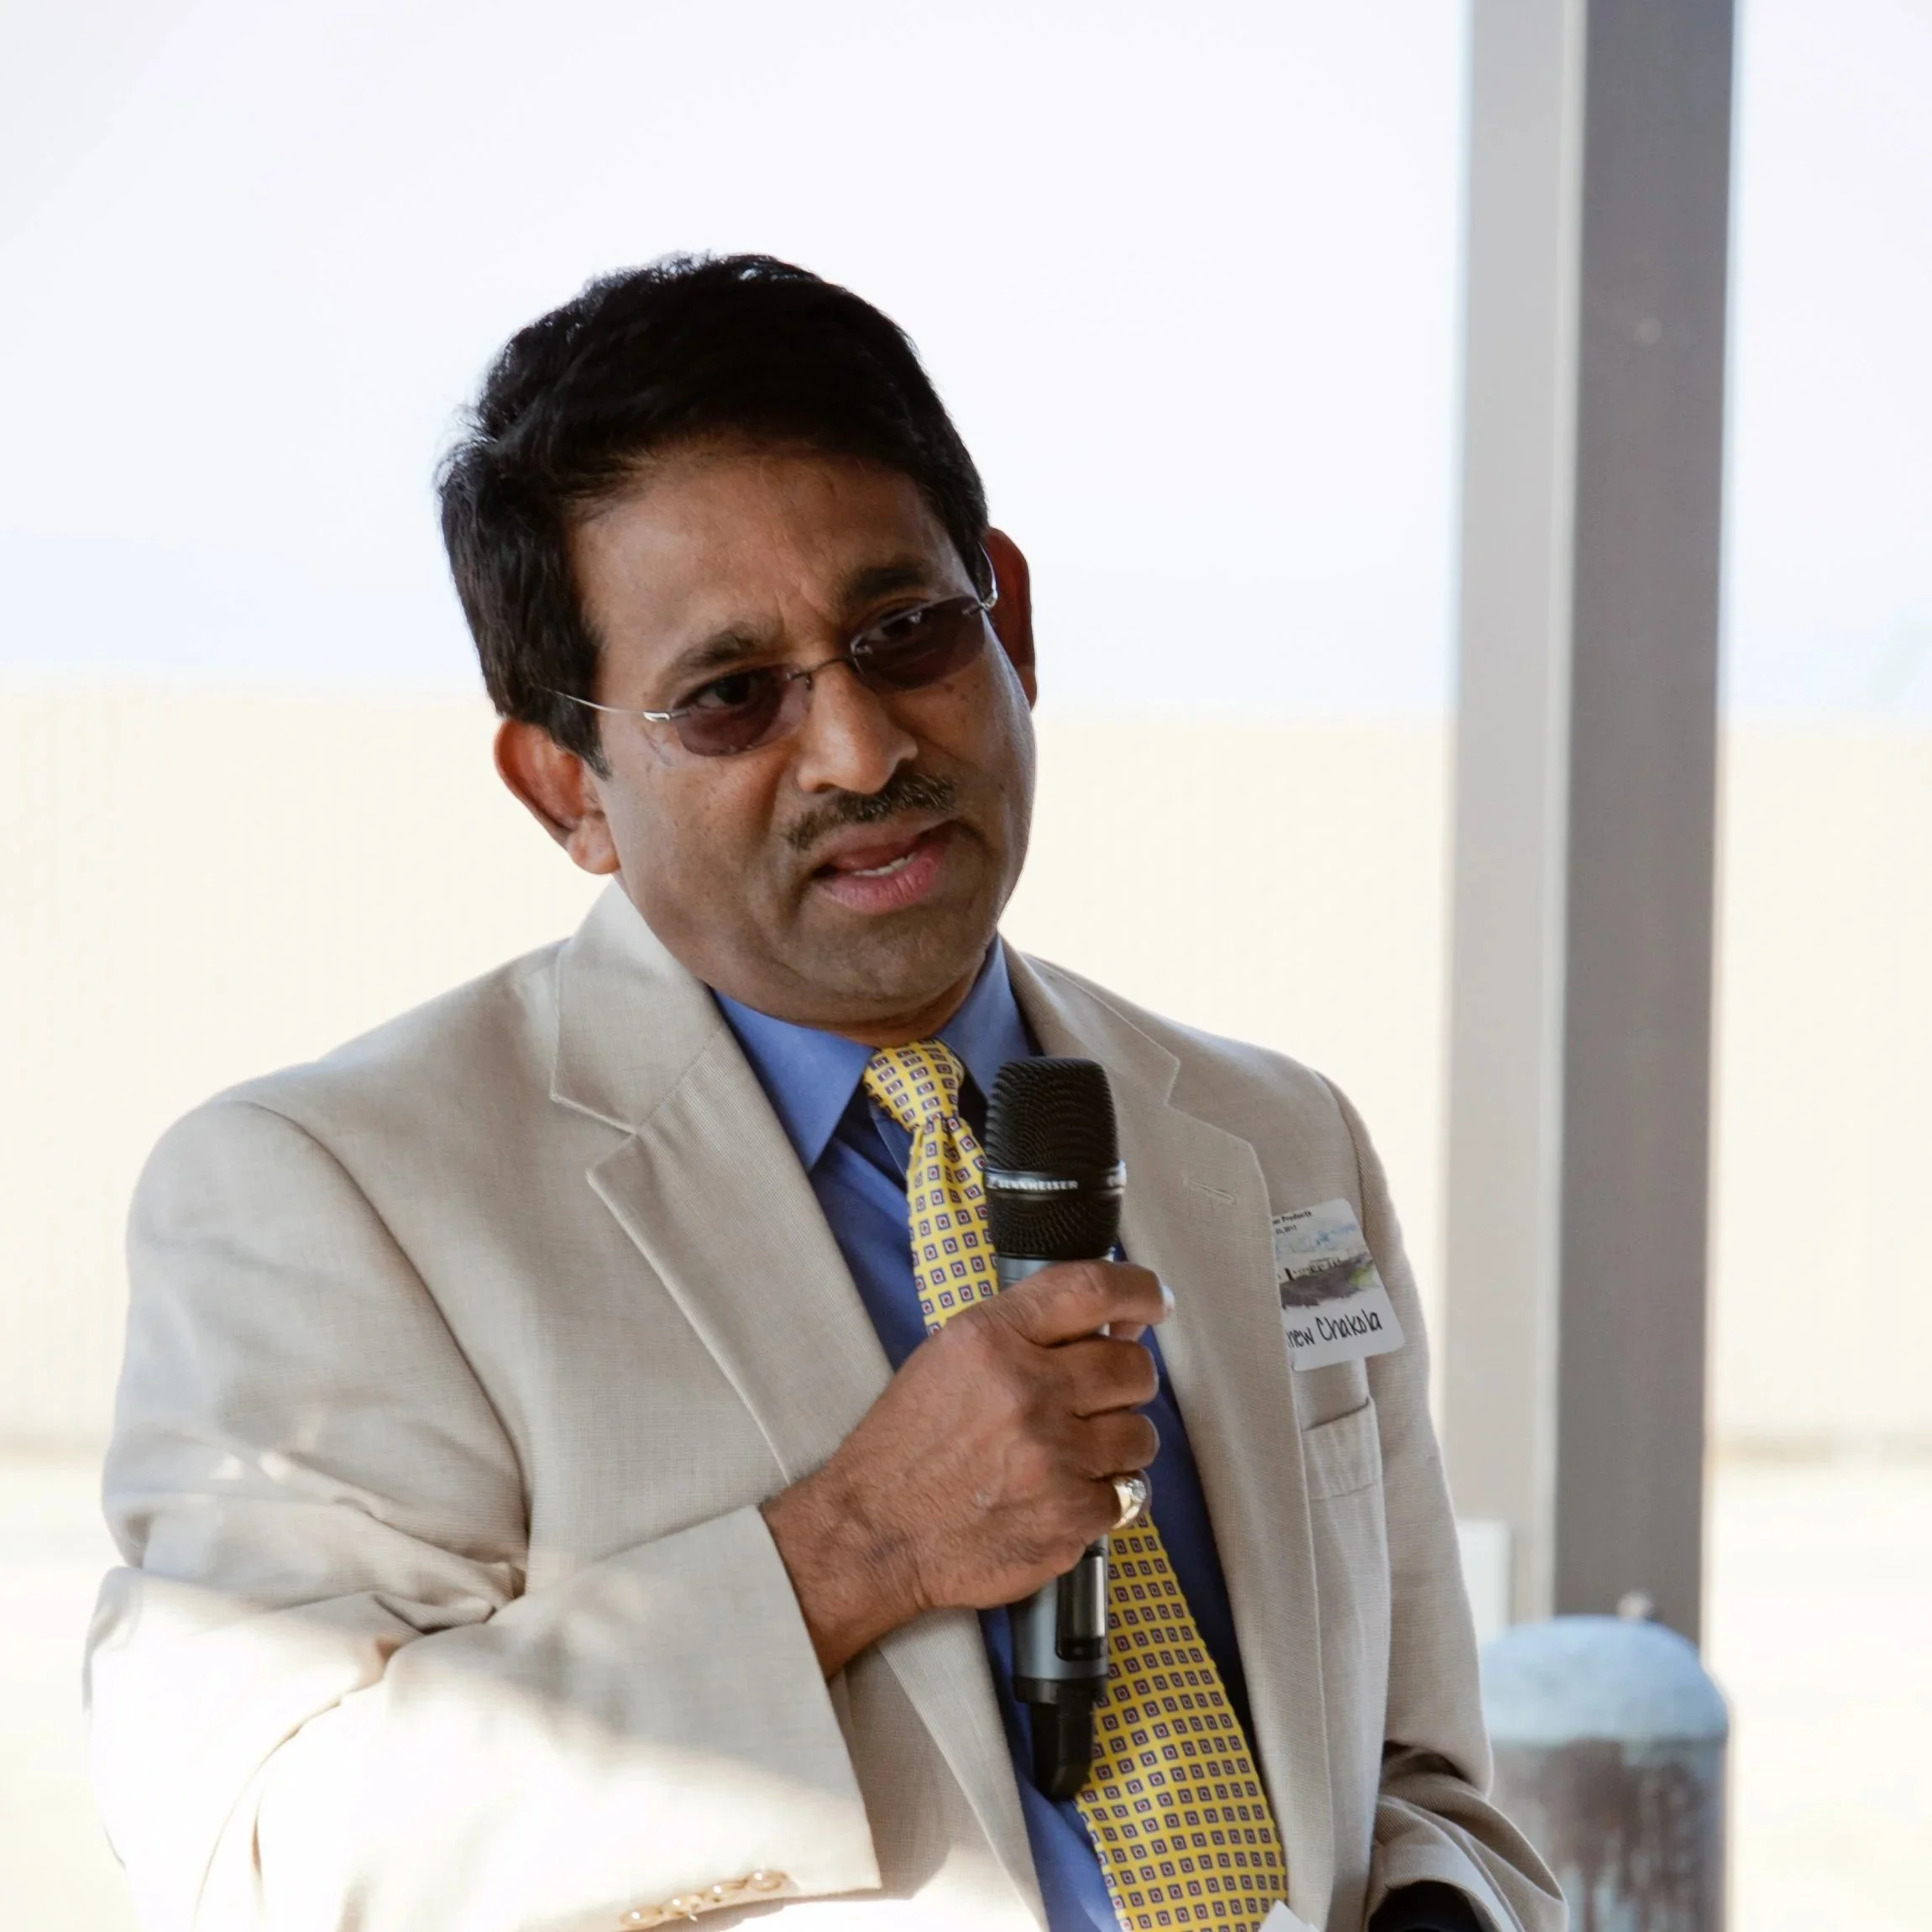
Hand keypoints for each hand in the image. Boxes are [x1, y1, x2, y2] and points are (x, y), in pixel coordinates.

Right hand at [761, 1260, 1167, 1674]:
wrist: (874, 1534)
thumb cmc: (909, 1446)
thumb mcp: (949, 1358)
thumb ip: (1025, 1333)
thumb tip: (1114, 1329)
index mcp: (992, 1339)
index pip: (1092, 1290)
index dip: (1139, 1290)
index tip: (1154, 1302)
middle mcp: (1027, 1392)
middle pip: (1133, 1368)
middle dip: (1127, 1381)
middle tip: (1101, 1397)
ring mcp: (1052, 1458)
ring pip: (1141, 1435)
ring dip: (1119, 1444)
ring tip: (1074, 1454)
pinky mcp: (1068, 1518)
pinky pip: (1130, 1496)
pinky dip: (1107, 1497)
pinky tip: (1066, 1494)